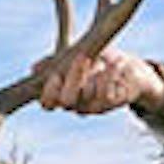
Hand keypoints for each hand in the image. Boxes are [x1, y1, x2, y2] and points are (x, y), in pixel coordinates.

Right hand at [36, 48, 163, 114]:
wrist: (130, 69)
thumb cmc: (99, 62)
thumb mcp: (75, 56)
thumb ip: (56, 61)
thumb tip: (34, 69)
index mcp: (65, 94)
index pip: (47, 104)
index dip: (48, 92)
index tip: (55, 74)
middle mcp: (77, 104)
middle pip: (66, 101)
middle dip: (73, 79)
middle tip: (82, 58)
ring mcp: (95, 106)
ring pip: (86, 96)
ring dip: (94, 74)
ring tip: (100, 59)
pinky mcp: (112, 103)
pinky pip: (106, 94)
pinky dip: (109, 75)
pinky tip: (113, 63)